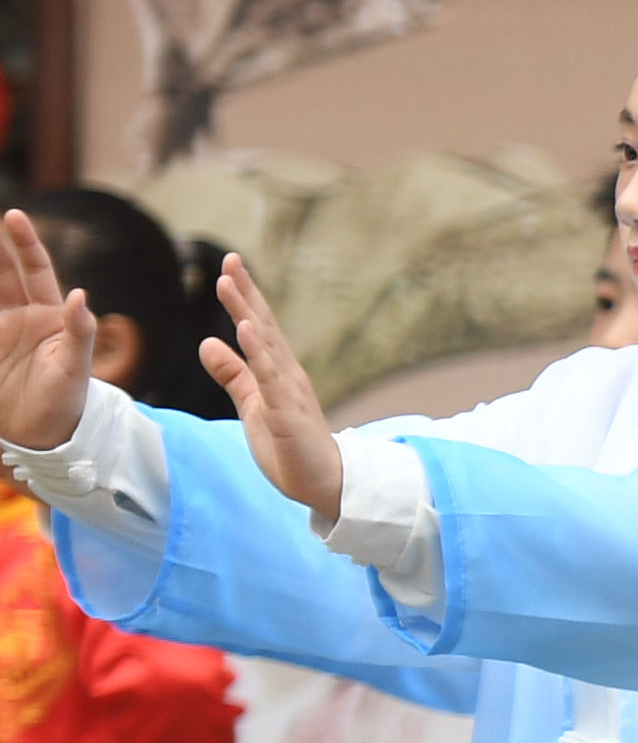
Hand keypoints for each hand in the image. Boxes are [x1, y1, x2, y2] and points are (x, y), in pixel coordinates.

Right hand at [0, 212, 94, 453]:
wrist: (42, 438)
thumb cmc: (68, 403)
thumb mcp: (75, 368)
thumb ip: (79, 332)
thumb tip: (80, 294)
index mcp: (47, 315)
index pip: (35, 270)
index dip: (25, 244)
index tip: (14, 216)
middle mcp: (20, 317)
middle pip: (2, 274)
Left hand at [206, 254, 343, 529]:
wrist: (326, 483)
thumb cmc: (291, 446)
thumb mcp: (253, 405)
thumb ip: (232, 373)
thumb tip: (207, 341)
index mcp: (277, 371)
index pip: (257, 326)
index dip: (243, 295)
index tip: (228, 265)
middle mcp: (286, 374)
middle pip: (261, 326)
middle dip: (244, 292)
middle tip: (228, 259)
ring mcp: (288, 392)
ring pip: (264, 345)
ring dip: (246, 313)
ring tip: (229, 284)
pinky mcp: (287, 414)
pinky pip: (270, 379)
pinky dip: (258, 353)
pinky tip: (246, 331)